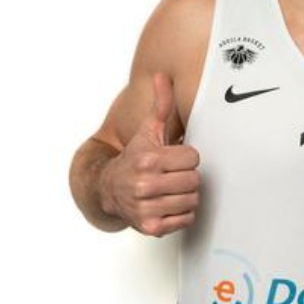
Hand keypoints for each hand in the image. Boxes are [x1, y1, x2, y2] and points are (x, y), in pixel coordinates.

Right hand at [101, 73, 199, 235]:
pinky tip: (168, 203)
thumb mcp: (148, 130)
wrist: (109, 188)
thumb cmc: (135, 158)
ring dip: (185, 195)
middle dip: (186, 176)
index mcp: (147, 159)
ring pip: (192, 200)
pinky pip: (186, 219)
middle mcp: (144, 184)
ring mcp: (147, 207)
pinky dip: (181, 213)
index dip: (186, 157)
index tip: (173, 158)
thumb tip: (161, 76)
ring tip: (170, 188)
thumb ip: (160, 105)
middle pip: (194, 180)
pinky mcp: (151, 227)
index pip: (193, 158)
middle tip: (172, 174)